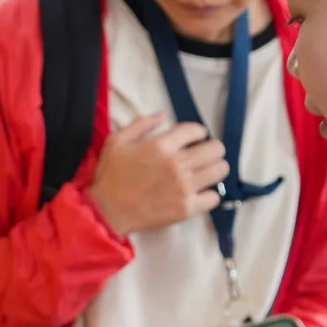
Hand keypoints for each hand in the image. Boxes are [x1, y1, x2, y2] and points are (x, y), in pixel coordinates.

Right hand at [87, 113, 229, 236]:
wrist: (106, 211)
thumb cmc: (109, 176)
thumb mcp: (116, 141)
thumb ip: (140, 125)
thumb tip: (162, 115)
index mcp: (161, 145)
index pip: (196, 130)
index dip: (199, 132)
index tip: (197, 138)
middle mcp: (177, 164)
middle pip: (215, 149)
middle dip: (212, 149)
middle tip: (206, 155)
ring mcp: (184, 187)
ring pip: (220, 171)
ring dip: (216, 169)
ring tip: (207, 172)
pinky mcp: (186, 208)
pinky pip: (214, 198)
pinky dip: (210, 195)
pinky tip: (201, 193)